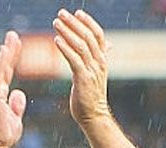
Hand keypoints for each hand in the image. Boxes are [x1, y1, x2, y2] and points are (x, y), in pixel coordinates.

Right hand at [0, 31, 25, 147]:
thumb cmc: (3, 136)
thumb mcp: (14, 119)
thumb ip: (16, 106)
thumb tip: (19, 92)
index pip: (6, 74)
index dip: (10, 61)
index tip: (14, 48)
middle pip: (3, 67)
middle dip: (9, 51)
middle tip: (14, 36)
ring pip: (1, 67)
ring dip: (8, 51)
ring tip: (13, 37)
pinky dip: (2, 61)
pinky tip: (6, 49)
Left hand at [53, 9, 111, 127]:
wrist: (94, 117)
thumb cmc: (92, 97)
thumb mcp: (97, 74)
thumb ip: (100, 58)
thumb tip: (109, 45)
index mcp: (102, 60)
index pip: (98, 35)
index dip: (88, 22)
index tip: (77, 12)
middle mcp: (99, 63)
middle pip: (88, 36)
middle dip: (74, 23)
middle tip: (61, 13)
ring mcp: (92, 71)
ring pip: (81, 45)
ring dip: (67, 32)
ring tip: (55, 23)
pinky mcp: (83, 79)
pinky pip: (74, 60)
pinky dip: (65, 48)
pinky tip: (56, 40)